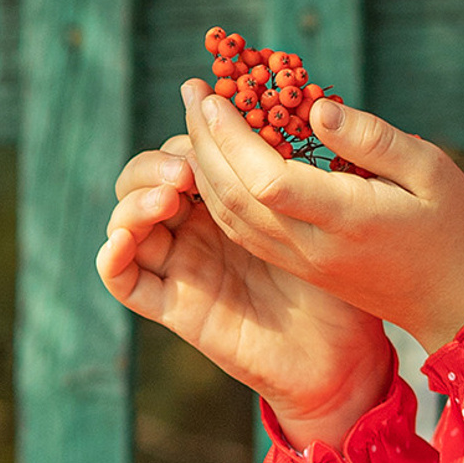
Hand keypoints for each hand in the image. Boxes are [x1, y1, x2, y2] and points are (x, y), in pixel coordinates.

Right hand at [100, 133, 394, 448]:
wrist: (347, 356)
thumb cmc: (351, 282)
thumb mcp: (340, 216)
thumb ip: (327, 163)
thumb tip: (322, 106)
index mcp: (234, 201)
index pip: (192, 149)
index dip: (193, 130)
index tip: (210, 111)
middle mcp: (200, 229)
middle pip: (149, 177)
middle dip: (159, 161)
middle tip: (188, 164)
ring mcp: (184, 266)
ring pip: (129, 220)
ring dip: (136, 200)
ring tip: (169, 196)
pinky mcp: (176, 307)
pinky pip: (126, 282)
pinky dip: (112, 258)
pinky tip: (125, 240)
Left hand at [180, 79, 463, 353]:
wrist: (461, 307)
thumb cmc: (455, 230)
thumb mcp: (431, 171)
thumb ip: (372, 139)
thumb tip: (316, 108)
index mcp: (347, 221)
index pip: (268, 179)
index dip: (232, 137)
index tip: (215, 94)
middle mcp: (314, 247)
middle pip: (237, 197)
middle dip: (205, 143)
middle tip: (193, 92)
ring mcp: (305, 263)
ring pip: (233, 218)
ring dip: (205, 169)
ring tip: (197, 121)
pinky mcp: (304, 270)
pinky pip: (247, 233)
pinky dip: (222, 196)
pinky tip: (217, 166)